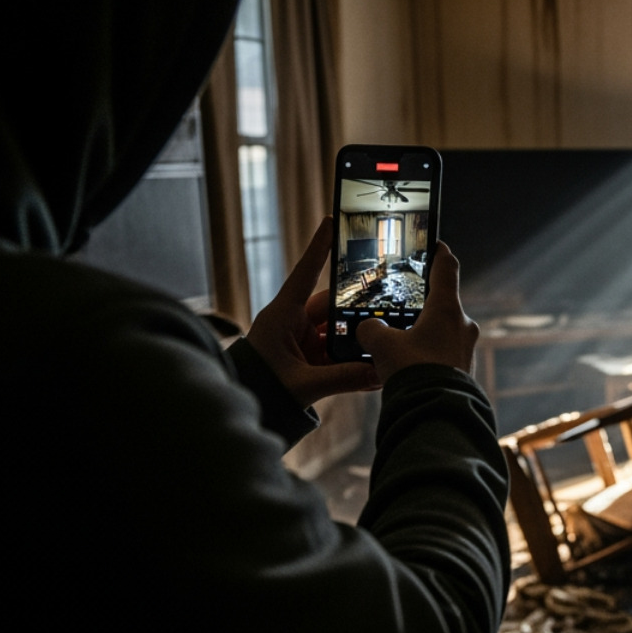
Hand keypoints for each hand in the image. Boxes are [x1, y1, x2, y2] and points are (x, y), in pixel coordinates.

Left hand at [247, 218, 379, 406]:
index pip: (305, 273)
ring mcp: (300, 339)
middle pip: (332, 305)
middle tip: (386, 307)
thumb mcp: (302, 385)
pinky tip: (371, 366)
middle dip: (357, 310)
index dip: (319, 247)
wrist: (245, 411)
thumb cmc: (261, 389)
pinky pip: (335, 350)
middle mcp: (292, 322)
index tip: (332, 221)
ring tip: (382, 345)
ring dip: (356, 339)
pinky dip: (352, 358)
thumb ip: (342, 378)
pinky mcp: (307, 356)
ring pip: (337, 329)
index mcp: (282, 315)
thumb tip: (378, 373)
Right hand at [356, 241, 478, 382]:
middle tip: (404, 304)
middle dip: (423, 304)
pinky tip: (410, 365)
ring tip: (401, 341)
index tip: (436, 244)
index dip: (439, 253)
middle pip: (442, 303)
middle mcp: (463, 325)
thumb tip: (369, 328)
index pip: (446, 267)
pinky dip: (429, 354)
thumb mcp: (382, 345)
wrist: (437, 414)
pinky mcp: (464, 370)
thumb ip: (371, 329)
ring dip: (425, 333)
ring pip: (443, 331)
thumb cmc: (413, 372)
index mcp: (446, 308)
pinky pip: (444, 354)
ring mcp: (466, 348)